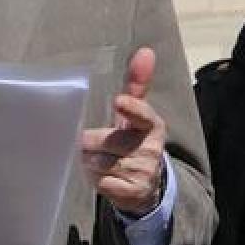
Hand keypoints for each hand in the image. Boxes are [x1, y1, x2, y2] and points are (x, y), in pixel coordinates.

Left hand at [81, 47, 166, 215]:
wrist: (145, 185)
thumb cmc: (133, 140)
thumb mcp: (135, 114)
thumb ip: (137, 83)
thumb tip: (146, 51)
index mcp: (153, 125)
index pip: (143, 115)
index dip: (131, 108)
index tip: (119, 101)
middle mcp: (152, 149)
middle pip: (108, 141)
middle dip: (93, 142)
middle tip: (91, 143)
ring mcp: (144, 173)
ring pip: (101, 162)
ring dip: (92, 161)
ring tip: (98, 159)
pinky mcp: (133, 193)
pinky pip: (102, 183)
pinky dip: (96, 179)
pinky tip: (103, 176)